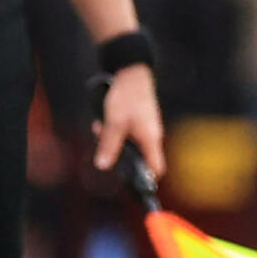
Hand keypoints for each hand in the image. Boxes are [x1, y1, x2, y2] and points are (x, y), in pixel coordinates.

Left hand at [94, 63, 167, 178]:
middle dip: (117, 155)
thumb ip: (109, 145)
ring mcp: (144, 127)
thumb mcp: (113, 123)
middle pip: (137, 158)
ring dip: (111, 140)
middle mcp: (150, 135)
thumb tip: (103, 166)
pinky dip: (113, 130)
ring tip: (100, 126)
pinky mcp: (138, 120)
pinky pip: (125, 133)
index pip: (155, 169)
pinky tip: (104, 119)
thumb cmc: (126, 96)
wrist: (131, 71)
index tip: (132, 186)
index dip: (146, 180)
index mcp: (150, 139)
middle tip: (103, 144)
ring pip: (127, 144)